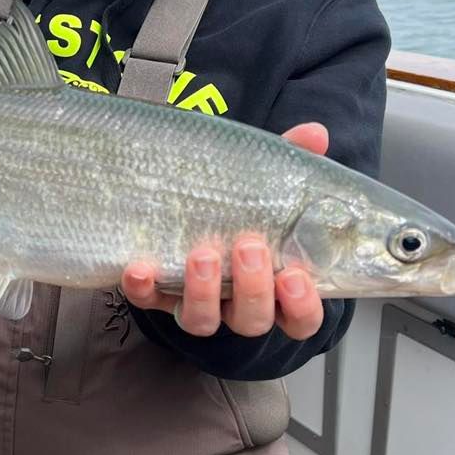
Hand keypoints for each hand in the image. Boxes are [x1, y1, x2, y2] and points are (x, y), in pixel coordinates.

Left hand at [121, 123, 328, 341]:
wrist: (190, 207)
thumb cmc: (244, 208)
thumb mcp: (270, 185)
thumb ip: (294, 163)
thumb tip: (315, 134)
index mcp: (276, 287)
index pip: (302, 318)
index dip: (301, 305)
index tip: (295, 276)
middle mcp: (238, 304)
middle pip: (252, 319)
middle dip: (252, 288)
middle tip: (248, 246)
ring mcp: (197, 303)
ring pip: (202, 320)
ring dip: (202, 292)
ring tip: (202, 254)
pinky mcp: (158, 295)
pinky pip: (149, 301)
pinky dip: (143, 289)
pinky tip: (139, 268)